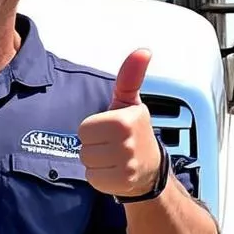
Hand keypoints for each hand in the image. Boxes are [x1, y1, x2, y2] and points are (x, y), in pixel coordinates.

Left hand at [78, 49, 161, 198]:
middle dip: (94, 146)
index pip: (84, 128)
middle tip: (111, 145)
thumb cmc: (134, 131)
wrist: (150, 168)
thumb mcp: (130, 102)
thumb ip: (130, 77)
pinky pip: (92, 178)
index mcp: (124, 120)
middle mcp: (127, 143)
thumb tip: (143, 50)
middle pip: (83, 146)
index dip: (93, 129)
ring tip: (112, 157)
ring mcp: (126, 165)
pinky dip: (99, 176)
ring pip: (87, 162)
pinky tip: (113, 171)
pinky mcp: (121, 183)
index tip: (110, 130)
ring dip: (96, 161)